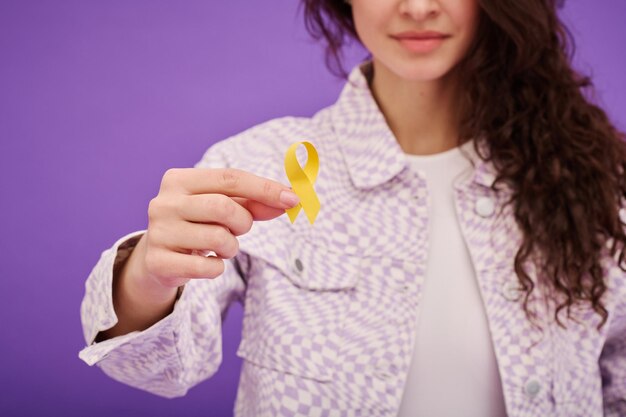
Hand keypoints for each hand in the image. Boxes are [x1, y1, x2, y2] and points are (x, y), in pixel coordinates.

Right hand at [137, 167, 299, 289]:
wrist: (160, 260)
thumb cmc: (198, 224)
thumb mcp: (224, 208)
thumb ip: (254, 202)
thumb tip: (290, 200)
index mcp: (178, 180)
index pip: (230, 178)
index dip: (264, 188)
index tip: (293, 199)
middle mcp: (163, 202)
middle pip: (224, 207)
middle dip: (242, 222)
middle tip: (238, 229)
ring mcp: (158, 232)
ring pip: (217, 238)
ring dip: (231, 247)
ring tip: (220, 246)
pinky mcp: (158, 262)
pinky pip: (207, 267)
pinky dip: (217, 268)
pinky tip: (206, 263)